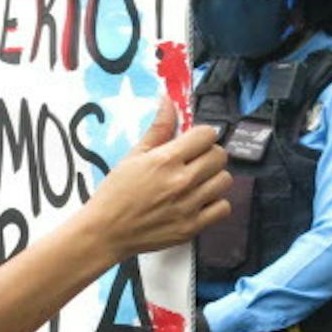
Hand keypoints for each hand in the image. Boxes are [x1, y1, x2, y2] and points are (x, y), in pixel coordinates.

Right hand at [84, 108, 231, 257]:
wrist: (106, 232)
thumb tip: (169, 100)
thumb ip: (157, 129)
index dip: (201, 135)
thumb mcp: (133, 156)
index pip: (206, 135)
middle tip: (194, 162)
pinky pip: (223, 208)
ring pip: (225, 180)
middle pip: (220, 156)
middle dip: (209, 154)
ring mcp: (189, 206)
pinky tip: (199, 201)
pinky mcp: (192, 227)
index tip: (192, 142)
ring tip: (197, 182)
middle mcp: (181, 181)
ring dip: (214, 178)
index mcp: (166, 160)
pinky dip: (215, 203)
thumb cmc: (116, 192)